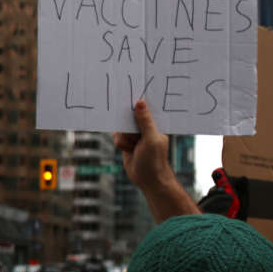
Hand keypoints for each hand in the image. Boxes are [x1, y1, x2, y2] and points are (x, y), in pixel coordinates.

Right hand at [113, 100, 197, 222]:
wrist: (147, 179)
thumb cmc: (154, 159)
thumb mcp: (151, 138)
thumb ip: (145, 121)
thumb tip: (140, 103)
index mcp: (155, 123)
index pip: (146, 107)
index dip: (138, 101)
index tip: (130, 92)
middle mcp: (145, 127)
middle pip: (130, 116)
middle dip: (127, 121)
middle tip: (127, 122)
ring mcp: (135, 135)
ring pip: (121, 128)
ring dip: (125, 137)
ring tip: (133, 146)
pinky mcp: (126, 142)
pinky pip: (117, 137)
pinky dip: (121, 143)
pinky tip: (128, 150)